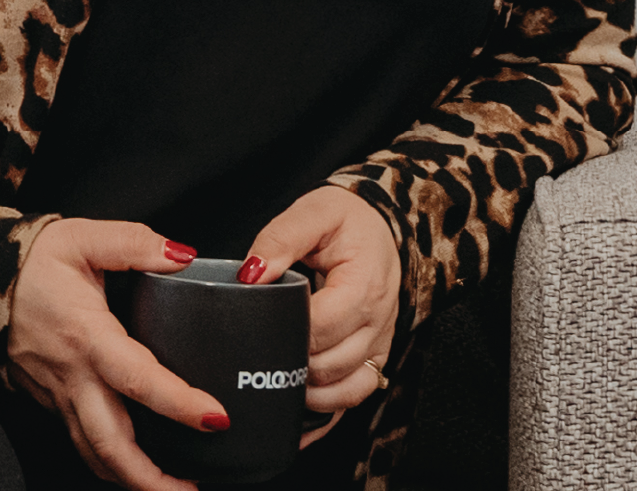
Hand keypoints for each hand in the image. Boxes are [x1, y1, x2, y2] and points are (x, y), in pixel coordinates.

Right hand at [7, 219, 225, 490]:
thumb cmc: (28, 261)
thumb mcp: (81, 237)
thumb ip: (133, 243)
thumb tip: (181, 256)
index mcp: (86, 335)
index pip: (138, 379)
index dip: (179, 403)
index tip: (216, 418)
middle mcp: (72, 375)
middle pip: (113, 445)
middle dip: (154, 479)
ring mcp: (58, 393)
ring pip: (95, 453)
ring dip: (134, 479)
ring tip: (175, 489)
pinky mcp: (49, 400)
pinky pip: (82, 440)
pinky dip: (112, 460)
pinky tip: (137, 462)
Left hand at [239, 186, 399, 448]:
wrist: (385, 227)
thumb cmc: (348, 220)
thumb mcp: (314, 213)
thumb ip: (279, 240)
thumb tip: (250, 274)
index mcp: (363, 288)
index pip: (319, 327)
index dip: (284, 333)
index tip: (253, 328)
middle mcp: (376, 324)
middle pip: (330, 365)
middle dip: (290, 365)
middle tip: (252, 357)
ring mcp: (377, 346)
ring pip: (344, 390)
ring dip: (307, 393)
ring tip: (271, 381)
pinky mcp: (372, 358)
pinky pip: (355, 396)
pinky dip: (327, 413)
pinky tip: (296, 423)